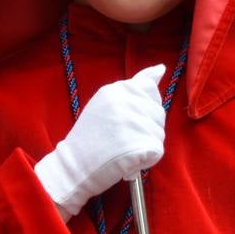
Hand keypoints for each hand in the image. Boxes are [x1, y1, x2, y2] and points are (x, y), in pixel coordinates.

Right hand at [34, 65, 166, 220]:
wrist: (73, 166)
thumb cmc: (90, 136)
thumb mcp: (107, 102)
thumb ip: (134, 85)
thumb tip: (161, 68)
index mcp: (117, 89)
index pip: (150, 89)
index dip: (144, 107)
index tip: (127, 119)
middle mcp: (127, 102)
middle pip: (158, 113)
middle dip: (146, 127)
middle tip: (121, 138)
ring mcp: (134, 122)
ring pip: (159, 133)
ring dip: (146, 144)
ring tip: (122, 149)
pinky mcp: (140, 143)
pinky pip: (157, 151)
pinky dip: (146, 160)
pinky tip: (127, 161)